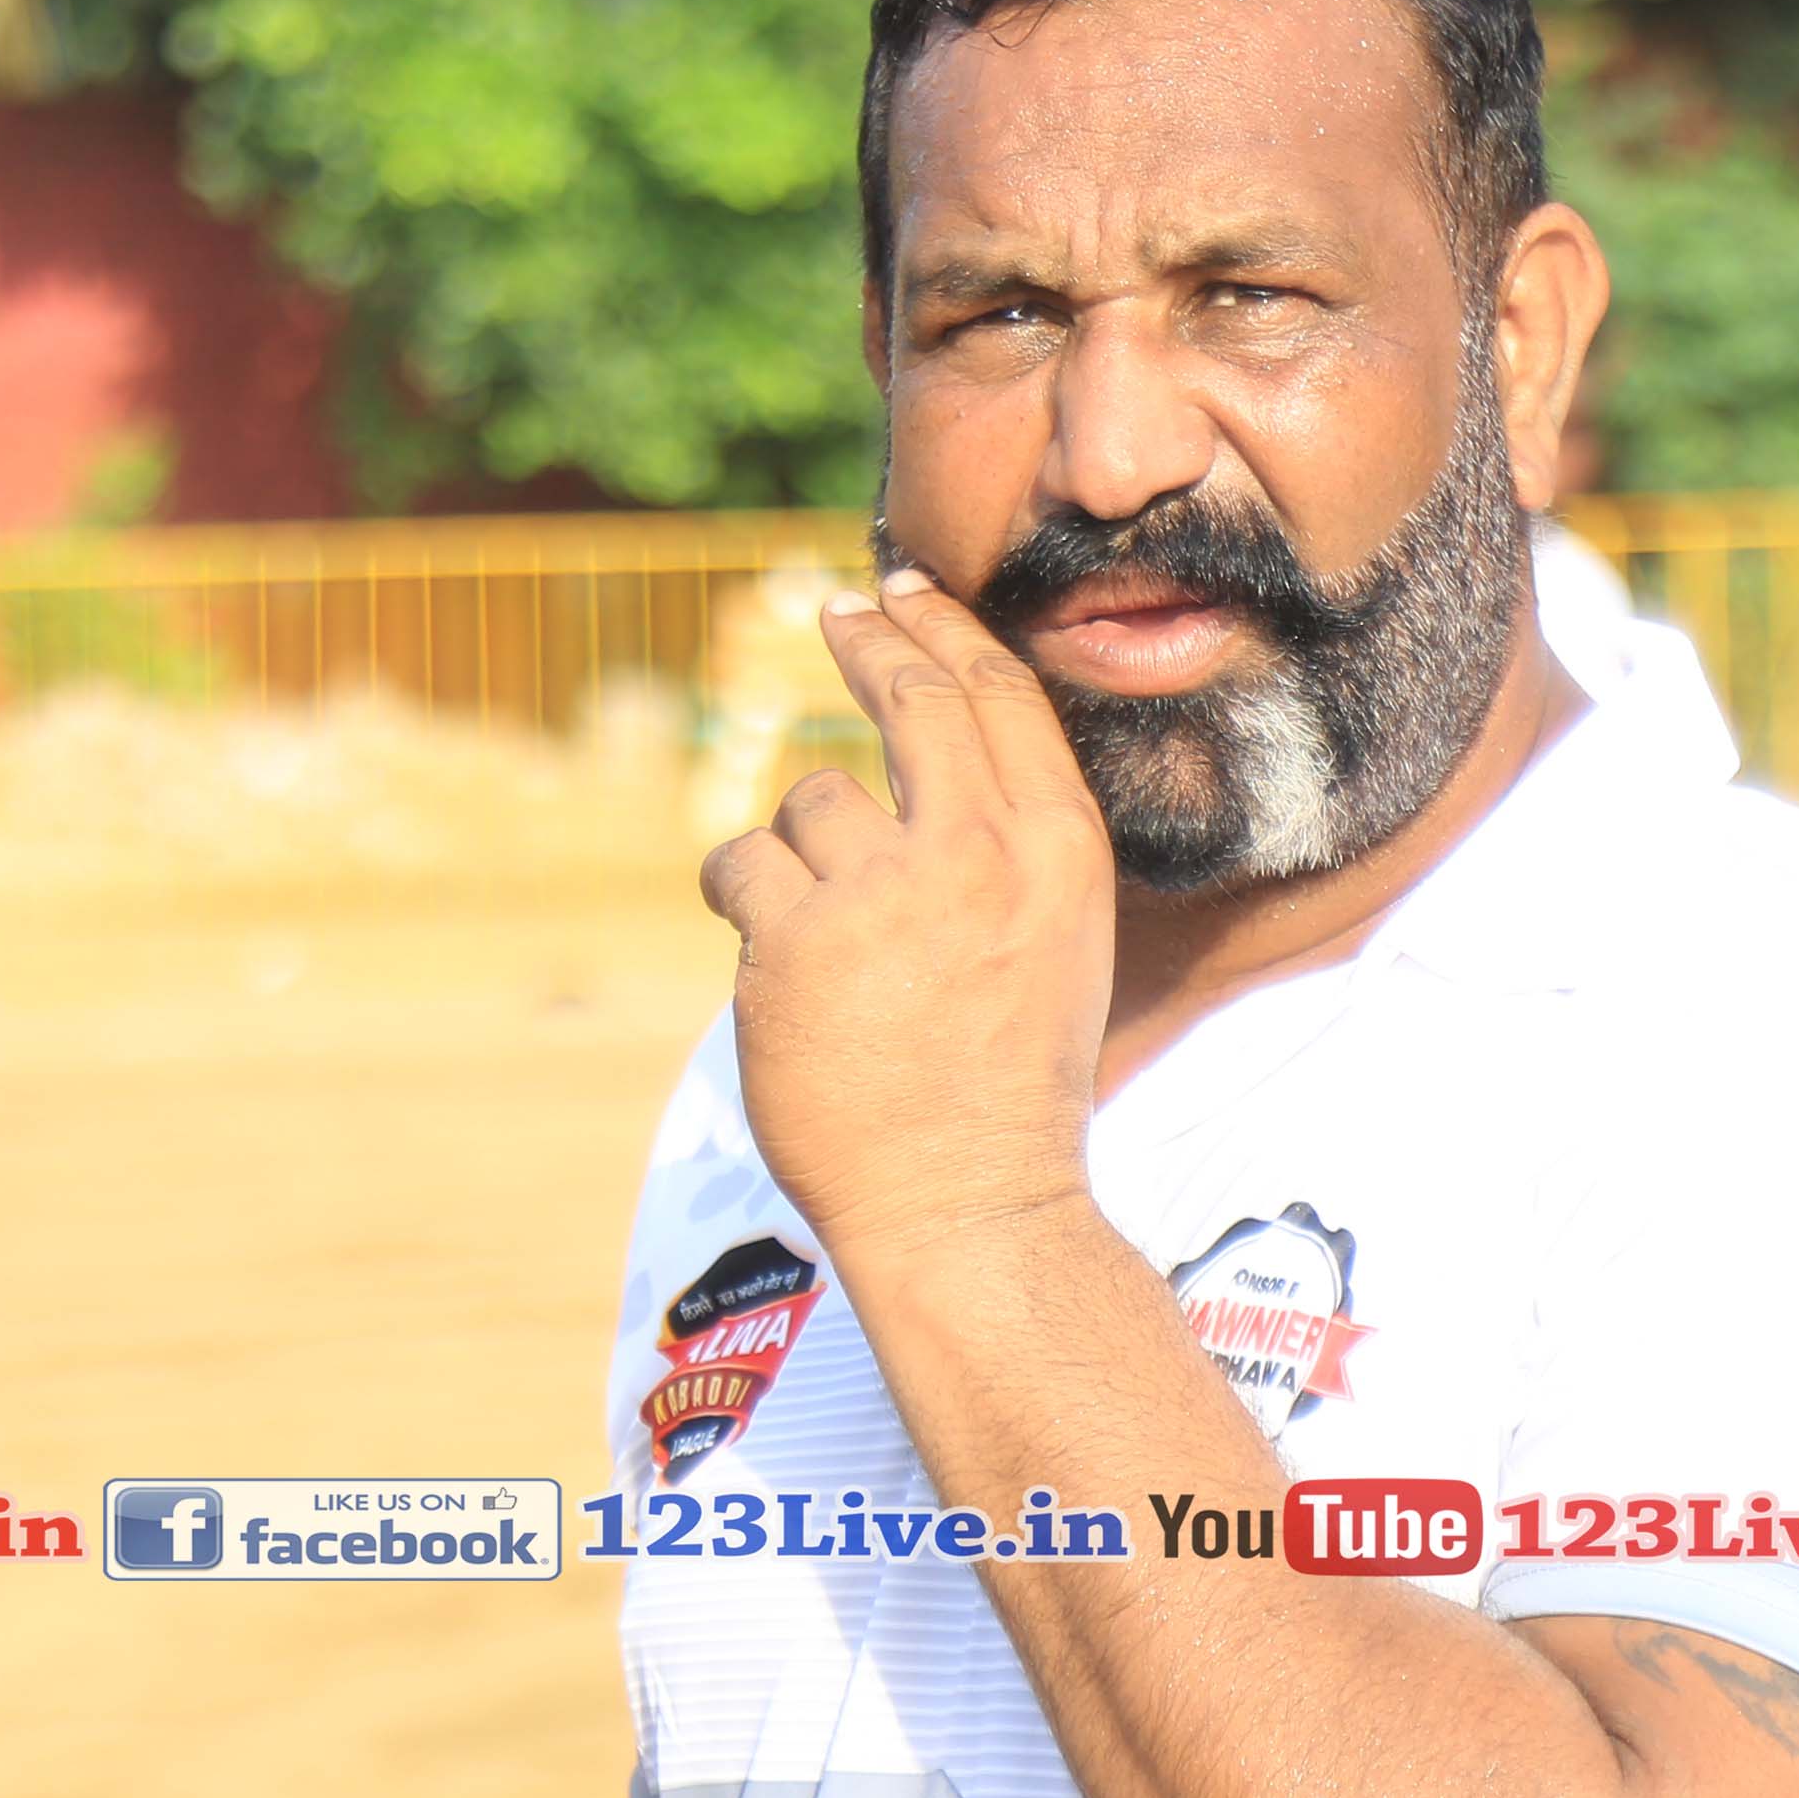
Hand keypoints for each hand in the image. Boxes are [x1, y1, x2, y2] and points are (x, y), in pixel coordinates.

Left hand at [697, 573, 1109, 1263]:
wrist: (967, 1201)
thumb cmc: (1009, 1085)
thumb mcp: (1056, 942)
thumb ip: (1005, 847)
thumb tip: (942, 766)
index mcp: (1058, 851)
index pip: (996, 698)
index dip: (943, 632)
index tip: (904, 595)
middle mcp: (979, 852)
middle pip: (911, 700)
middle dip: (869, 641)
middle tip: (837, 613)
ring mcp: (883, 892)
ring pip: (812, 802)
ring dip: (802, 856)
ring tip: (827, 943)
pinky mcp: (794, 939)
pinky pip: (740, 868)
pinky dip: (743, 902)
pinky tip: (772, 959)